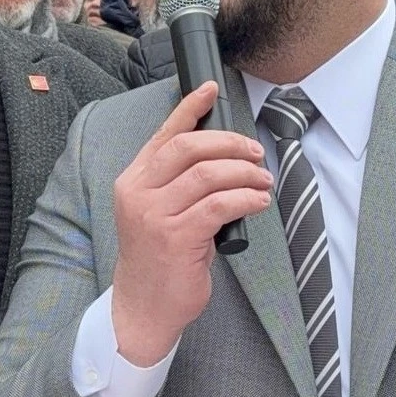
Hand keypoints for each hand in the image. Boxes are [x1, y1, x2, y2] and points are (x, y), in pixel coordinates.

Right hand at [111, 82, 271, 366]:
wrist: (144, 306)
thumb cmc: (159, 258)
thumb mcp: (159, 212)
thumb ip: (178, 183)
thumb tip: (223, 155)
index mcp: (133, 180)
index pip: (164, 134)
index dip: (189, 108)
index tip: (211, 90)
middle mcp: (139, 192)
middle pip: (190, 148)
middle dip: (230, 144)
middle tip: (255, 154)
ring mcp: (155, 215)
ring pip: (209, 174)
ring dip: (244, 174)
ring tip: (262, 182)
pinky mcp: (176, 237)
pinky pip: (220, 205)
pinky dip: (246, 199)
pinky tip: (258, 203)